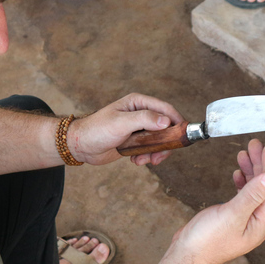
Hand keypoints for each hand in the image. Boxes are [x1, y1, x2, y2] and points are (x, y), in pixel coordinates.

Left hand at [67, 93, 184, 165]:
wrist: (81, 146)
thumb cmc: (97, 129)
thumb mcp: (121, 123)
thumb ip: (144, 120)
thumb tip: (166, 121)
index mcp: (138, 103)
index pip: (165, 109)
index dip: (177, 121)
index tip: (183, 135)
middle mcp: (141, 114)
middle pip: (166, 127)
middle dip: (165, 142)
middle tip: (160, 155)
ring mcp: (138, 129)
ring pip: (159, 141)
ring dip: (155, 152)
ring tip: (144, 160)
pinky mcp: (135, 142)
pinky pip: (150, 149)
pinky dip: (147, 157)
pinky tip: (136, 161)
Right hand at [171, 139, 264, 263]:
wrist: (187, 256)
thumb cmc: (207, 241)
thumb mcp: (231, 215)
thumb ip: (252, 195)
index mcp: (260, 223)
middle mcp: (255, 221)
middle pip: (264, 187)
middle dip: (261, 164)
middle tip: (255, 144)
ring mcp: (244, 220)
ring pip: (253, 189)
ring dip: (251, 170)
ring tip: (245, 152)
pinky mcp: (231, 218)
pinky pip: (243, 195)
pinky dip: (242, 181)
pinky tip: (238, 173)